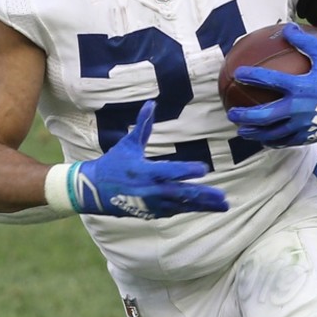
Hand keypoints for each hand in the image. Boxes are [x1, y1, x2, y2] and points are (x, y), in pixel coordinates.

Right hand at [67, 101, 227, 218]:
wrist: (94, 190)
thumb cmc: (113, 164)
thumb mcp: (128, 144)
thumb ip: (143, 125)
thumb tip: (151, 104)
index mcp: (145, 171)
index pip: (171, 172)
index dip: (187, 171)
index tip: (204, 169)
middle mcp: (151, 190)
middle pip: (182, 194)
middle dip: (204, 196)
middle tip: (223, 198)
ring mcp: (152, 204)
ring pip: (182, 206)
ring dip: (203, 206)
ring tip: (222, 206)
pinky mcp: (151, 212)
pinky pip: (174, 211)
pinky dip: (189, 209)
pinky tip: (205, 207)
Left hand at [226, 22, 316, 146]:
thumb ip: (305, 42)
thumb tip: (288, 27)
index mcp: (300, 87)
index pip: (269, 80)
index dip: (250, 76)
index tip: (237, 73)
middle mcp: (298, 109)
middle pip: (264, 116)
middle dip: (244, 116)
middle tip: (232, 113)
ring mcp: (303, 126)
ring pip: (272, 133)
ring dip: (254, 133)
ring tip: (242, 131)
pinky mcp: (309, 137)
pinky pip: (285, 141)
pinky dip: (272, 141)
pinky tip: (264, 139)